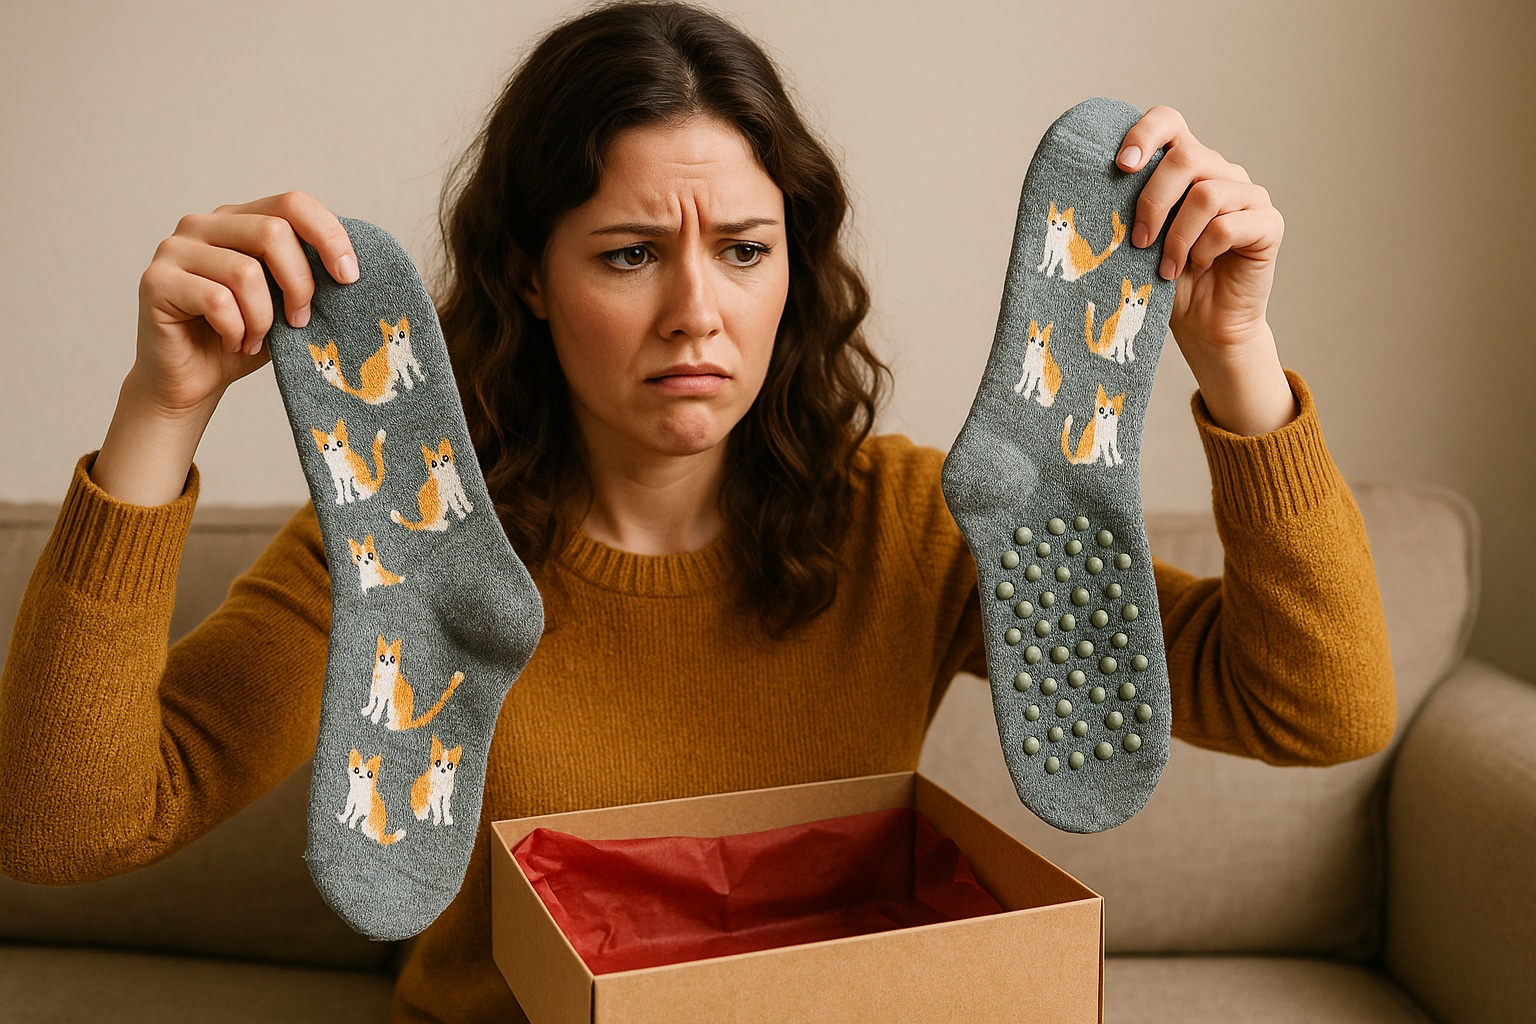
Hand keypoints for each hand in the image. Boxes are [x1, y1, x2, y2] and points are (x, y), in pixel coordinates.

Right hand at [93, 192, 357, 505]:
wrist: (192, 381)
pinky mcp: (156, 280)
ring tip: (257, 339)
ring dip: (264, 318)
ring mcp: (175, 248)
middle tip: (300, 321)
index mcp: (240, 219)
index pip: (292, 203)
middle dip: (300, 284)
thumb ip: (311, 276)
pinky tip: (233, 344)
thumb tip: (357, 268)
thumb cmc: (246, 339)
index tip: (350, 277)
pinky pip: (217, 301)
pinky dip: (237, 331)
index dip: (328, 235)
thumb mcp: (289, 304)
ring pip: (245, 272)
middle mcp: (204, 224)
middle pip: (273, 232)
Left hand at [1115, 107, 1295, 434]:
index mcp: (1186, 167)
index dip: (1144, 134)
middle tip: (1138, 242)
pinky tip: (1198, 268)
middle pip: (1186, 157)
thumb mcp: (1135, 240)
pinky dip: (1204, 250)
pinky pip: (1229, 225)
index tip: (1121, 166)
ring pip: (1207, 194)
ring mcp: (1248, 196)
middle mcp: (1220, 172)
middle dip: (1152, 202)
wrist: (1203, 325)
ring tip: (1165, 268)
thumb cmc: (1162, 281)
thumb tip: (1079, 188)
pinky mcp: (1268, 224)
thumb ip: (1123, 208)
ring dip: (1177, 237)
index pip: (1169, 122)